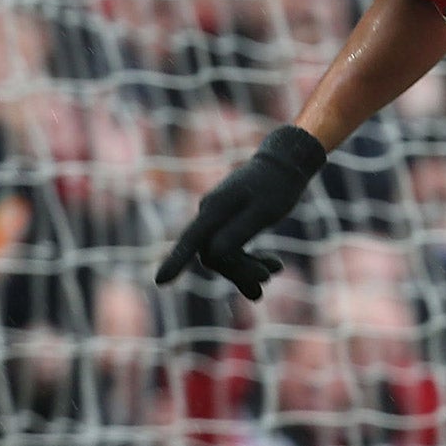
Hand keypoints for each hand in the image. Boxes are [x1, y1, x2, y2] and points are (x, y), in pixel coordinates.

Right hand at [155, 125, 325, 298]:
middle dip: (238, 271)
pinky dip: (252, 261)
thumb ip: (238, 232)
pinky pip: (233, 250)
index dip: (175, 261)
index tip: (159, 282)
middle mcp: (210, 213)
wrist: (285, 163)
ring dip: (248, 268)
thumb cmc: (277, 186)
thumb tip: (210, 255)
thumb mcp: (264, 211)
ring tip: (277, 269)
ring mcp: (218, 218)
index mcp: (215, 209)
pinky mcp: (228, 223)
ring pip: (223, 255)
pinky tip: (275, 266)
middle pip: (212, 255)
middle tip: (267, 277)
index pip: (190, 240)